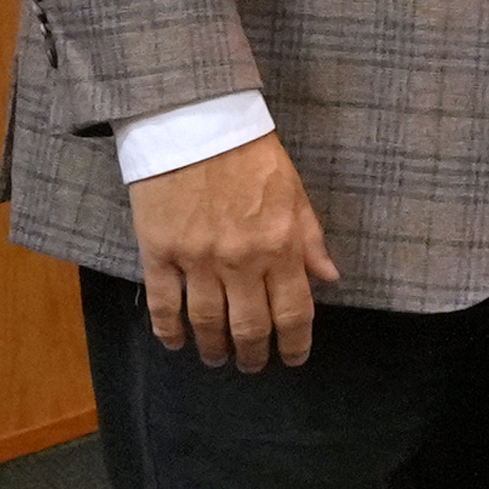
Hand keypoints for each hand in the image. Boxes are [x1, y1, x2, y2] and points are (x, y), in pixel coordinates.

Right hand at [128, 131, 338, 370]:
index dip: (295, 343)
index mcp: (280, 246)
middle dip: (254, 355)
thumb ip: (310, 238)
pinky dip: (168, 330)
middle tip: (253, 366)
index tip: (294, 358)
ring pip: (207, 322)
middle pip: (250, 327)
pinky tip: (176, 342)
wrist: (195, 122)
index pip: (294, 311)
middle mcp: (241, 260)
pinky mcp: (159, 251)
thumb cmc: (250, 154)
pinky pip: (163, 303)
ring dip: (214, 349)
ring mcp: (198, 258)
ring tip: (217, 359)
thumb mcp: (294, 192)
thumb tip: (329, 277)